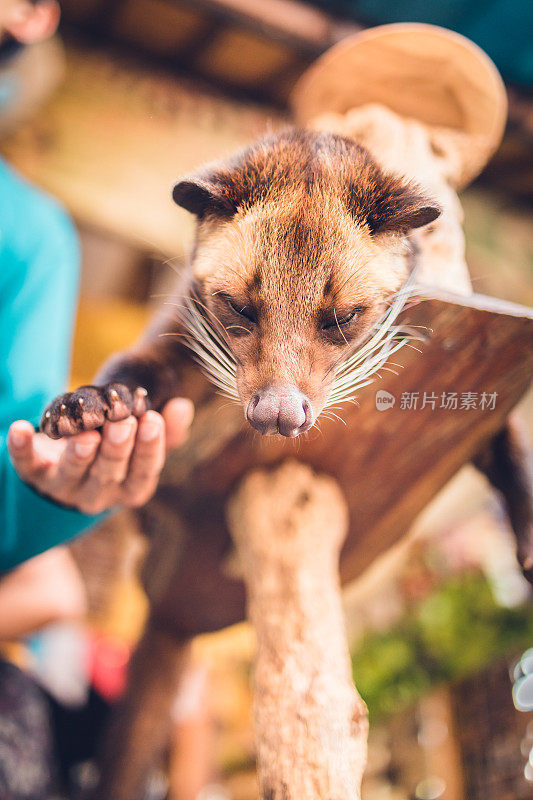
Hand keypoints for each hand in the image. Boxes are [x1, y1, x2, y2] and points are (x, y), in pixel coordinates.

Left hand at [7, 398, 193, 514]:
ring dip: (79, 454)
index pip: (144, 472)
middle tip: (122, 423)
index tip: (152, 419)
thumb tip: (182, 407)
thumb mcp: (143, 442)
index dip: (149, 448)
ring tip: (87, 434)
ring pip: (73, 474)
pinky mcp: (36, 475)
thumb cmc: (115, 452)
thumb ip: (166, 429)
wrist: (69, 467)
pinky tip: (20, 429)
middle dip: (117, 449)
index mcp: (130, 488)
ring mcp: (65, 487)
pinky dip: (21, 449)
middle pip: (109, 474)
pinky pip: (26, 466)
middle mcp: (99, 494)